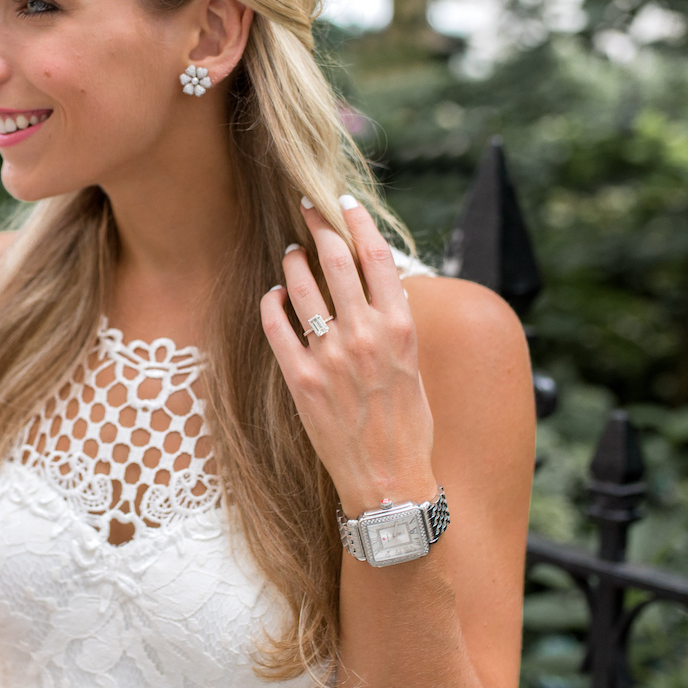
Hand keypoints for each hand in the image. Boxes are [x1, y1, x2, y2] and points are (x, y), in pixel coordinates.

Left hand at [259, 196, 436, 517]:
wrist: (388, 482)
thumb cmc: (408, 427)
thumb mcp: (414, 368)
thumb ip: (395, 326)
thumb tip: (380, 289)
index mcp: (400, 328)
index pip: (376, 257)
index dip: (357, 223)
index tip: (344, 204)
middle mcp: (365, 335)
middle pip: (336, 261)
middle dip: (319, 226)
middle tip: (306, 206)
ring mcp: (329, 357)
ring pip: (302, 287)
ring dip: (293, 261)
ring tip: (291, 250)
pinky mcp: (300, 380)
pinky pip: (277, 326)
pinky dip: (272, 303)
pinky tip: (273, 294)